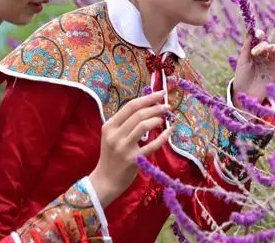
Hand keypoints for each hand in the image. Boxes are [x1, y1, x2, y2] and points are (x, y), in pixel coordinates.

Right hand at [88, 91, 172, 206]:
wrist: (105, 180)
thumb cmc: (111, 156)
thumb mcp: (111, 136)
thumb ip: (124, 123)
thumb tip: (146, 106)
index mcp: (109, 126)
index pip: (130, 106)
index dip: (147, 98)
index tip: (161, 94)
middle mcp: (115, 135)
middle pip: (138, 114)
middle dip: (156, 107)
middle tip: (167, 106)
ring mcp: (123, 148)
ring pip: (143, 126)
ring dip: (157, 119)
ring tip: (164, 119)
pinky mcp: (133, 160)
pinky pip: (151, 145)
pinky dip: (163, 137)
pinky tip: (169, 132)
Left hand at [232, 29, 274, 106]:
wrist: (246, 94)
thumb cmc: (242, 77)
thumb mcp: (242, 61)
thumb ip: (247, 47)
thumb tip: (250, 32)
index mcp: (253, 53)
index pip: (258, 40)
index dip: (259, 35)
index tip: (258, 35)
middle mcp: (263, 57)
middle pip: (266, 45)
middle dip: (262, 47)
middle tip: (255, 53)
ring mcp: (270, 63)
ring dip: (272, 48)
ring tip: (269, 51)